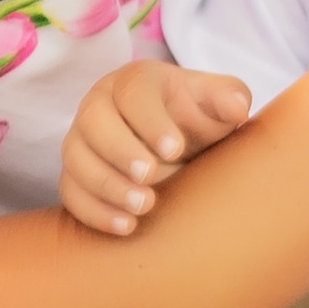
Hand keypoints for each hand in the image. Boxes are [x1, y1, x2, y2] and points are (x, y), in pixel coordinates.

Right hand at [59, 62, 250, 237]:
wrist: (179, 146)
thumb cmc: (199, 118)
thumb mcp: (219, 104)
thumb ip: (229, 99)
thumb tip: (237, 108)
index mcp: (136, 81)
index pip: (133, 92)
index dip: (150, 120)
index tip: (175, 148)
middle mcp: (101, 105)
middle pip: (93, 120)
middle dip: (120, 150)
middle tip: (149, 175)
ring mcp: (83, 140)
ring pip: (76, 158)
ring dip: (106, 184)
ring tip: (144, 205)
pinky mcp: (76, 175)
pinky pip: (71, 192)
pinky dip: (94, 211)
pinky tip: (127, 226)